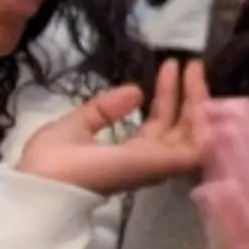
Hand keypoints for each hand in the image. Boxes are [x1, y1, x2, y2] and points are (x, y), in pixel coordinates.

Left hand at [17, 59, 208, 195]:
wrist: (44, 185)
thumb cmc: (52, 161)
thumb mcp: (77, 124)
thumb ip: (104, 109)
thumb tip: (136, 91)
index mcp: (130, 154)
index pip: (159, 123)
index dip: (167, 95)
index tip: (170, 67)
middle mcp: (149, 160)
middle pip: (182, 126)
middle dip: (190, 94)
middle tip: (192, 63)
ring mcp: (158, 163)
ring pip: (194, 132)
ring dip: (198, 101)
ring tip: (195, 70)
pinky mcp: (163, 165)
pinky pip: (197, 145)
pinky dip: (203, 121)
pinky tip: (201, 94)